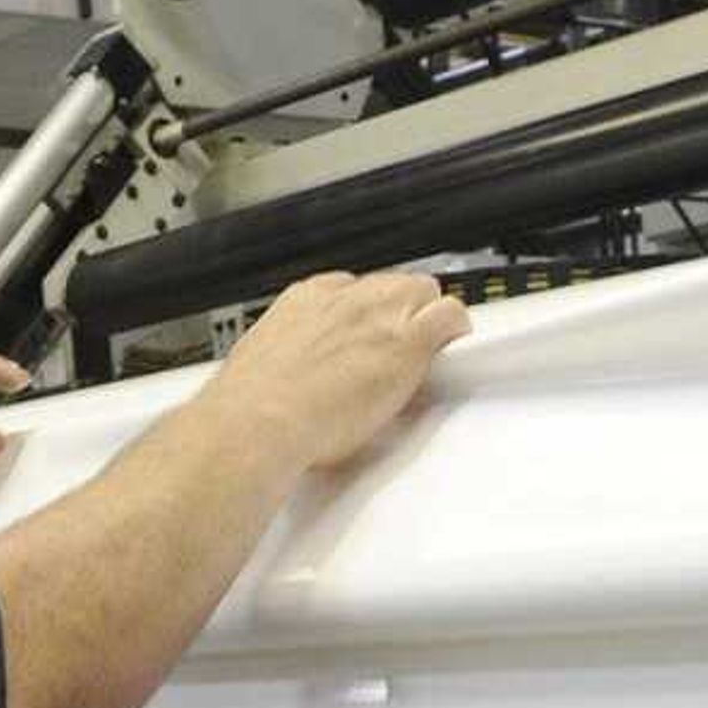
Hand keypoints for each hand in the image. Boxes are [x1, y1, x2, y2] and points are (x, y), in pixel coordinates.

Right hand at [201, 270, 471, 473]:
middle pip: (392, 286)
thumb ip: (290, 354)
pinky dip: (455, 329)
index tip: (369, 334)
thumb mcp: (265, 361)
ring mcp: (379, 315)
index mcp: (305, 299)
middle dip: (400, 312)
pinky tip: (452, 347)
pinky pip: (450, 315)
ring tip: (421, 354)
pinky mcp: (407, 341)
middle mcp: (344, 297)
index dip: (368, 314)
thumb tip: (294, 371)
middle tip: (398, 348)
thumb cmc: (251, 406)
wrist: (257, 421)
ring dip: (426, 319)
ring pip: (424, 292)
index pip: (352, 289)